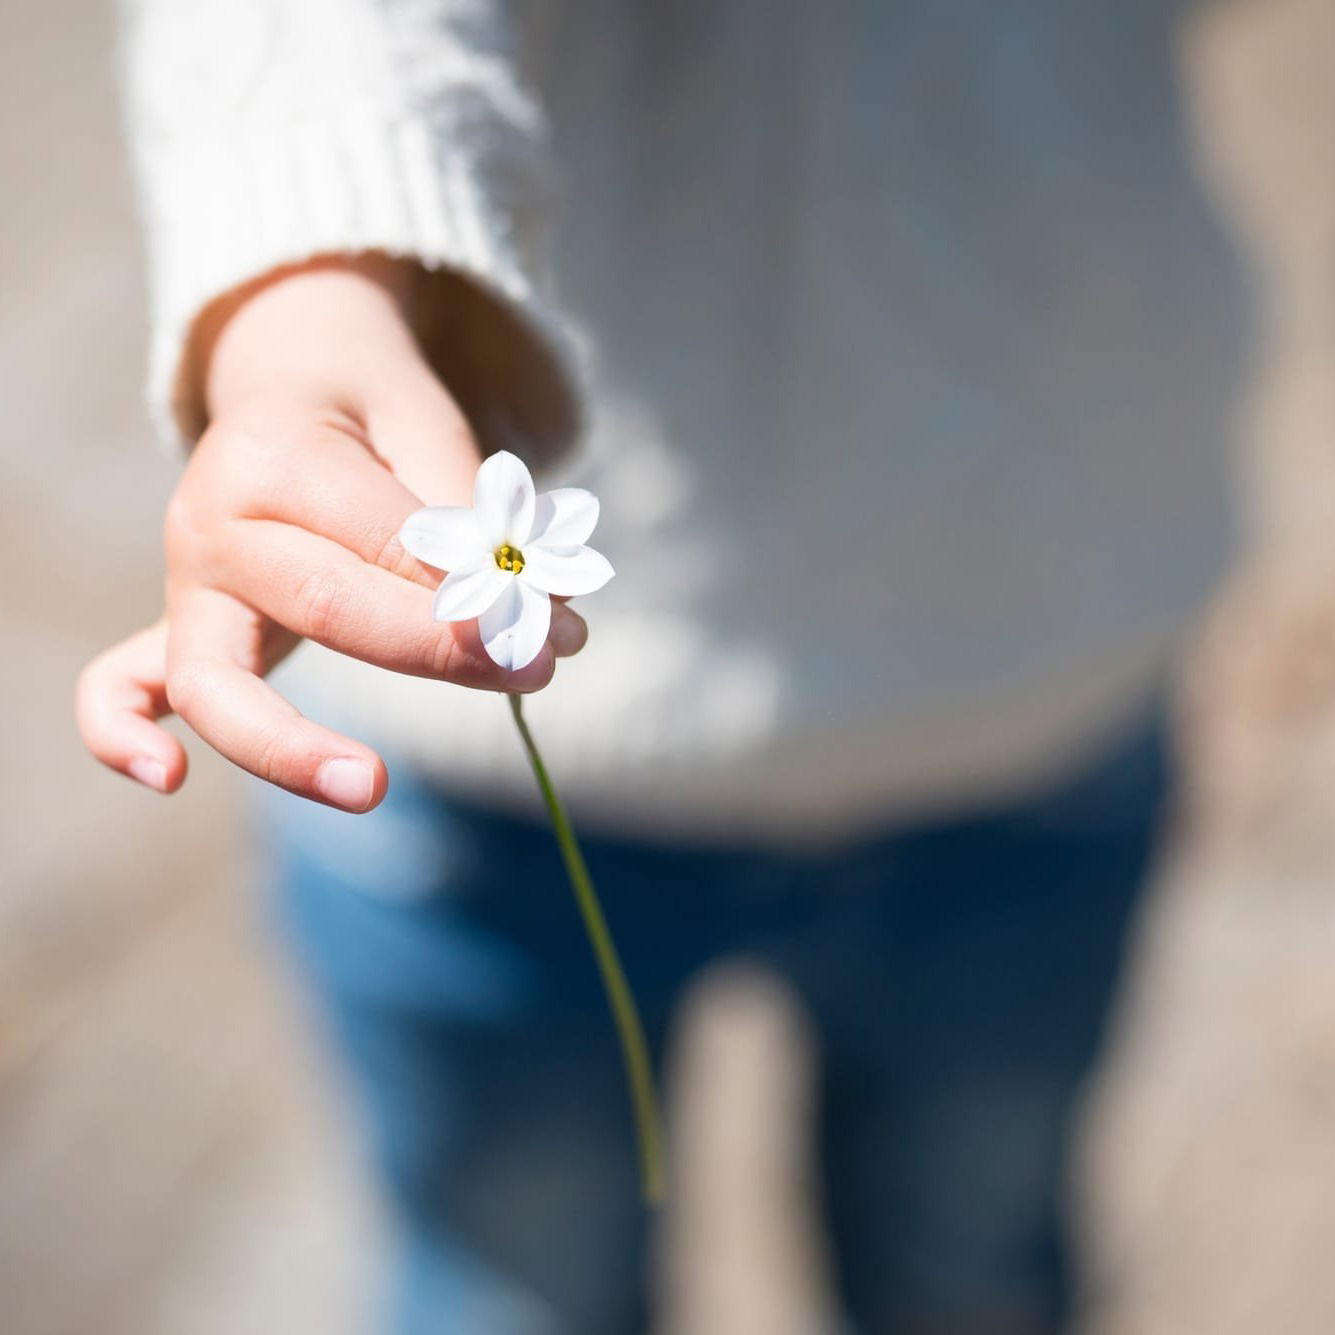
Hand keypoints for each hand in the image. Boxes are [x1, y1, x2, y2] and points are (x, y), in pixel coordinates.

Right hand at [76, 257, 586, 811]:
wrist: (288, 380)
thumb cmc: (371, 412)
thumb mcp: (427, 428)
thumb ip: (469, 517)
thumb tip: (541, 614)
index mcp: (276, 453)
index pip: (386, 542)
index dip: (476, 592)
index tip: (557, 628)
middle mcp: (212, 519)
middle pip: (319, 606)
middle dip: (433, 651)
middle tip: (532, 672)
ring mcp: (183, 581)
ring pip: (214, 676)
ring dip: (293, 744)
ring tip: (372, 787)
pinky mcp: (176, 626)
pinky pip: (122, 683)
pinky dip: (122, 733)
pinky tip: (166, 777)